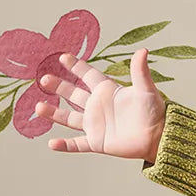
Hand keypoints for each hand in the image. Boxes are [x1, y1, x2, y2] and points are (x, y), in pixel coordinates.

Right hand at [34, 48, 167, 162]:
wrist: (158, 137)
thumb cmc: (154, 111)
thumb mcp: (146, 90)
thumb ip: (140, 71)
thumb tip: (143, 50)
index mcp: (108, 91)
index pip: (88, 75)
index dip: (76, 66)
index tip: (62, 56)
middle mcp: (98, 106)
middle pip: (73, 94)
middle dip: (59, 86)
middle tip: (44, 79)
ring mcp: (96, 125)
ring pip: (69, 118)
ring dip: (54, 113)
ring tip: (38, 107)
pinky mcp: (97, 142)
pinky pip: (77, 144)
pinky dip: (65, 145)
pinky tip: (52, 143)